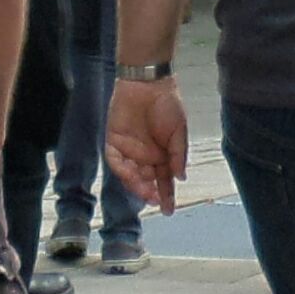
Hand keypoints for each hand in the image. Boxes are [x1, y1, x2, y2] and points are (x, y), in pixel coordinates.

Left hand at [108, 75, 191, 209]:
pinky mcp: (114, 140)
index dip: (166, 195)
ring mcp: (129, 149)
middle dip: (150, 192)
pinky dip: (122, 169)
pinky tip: (130, 174)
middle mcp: (145, 156)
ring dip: (136, 184)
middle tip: (155, 200)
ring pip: (130, 174)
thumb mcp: (179, 130)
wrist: (149, 82)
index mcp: (161, 155)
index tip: (168, 210)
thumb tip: (180, 178)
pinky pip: (115, 160)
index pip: (164, 180)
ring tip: (145, 190)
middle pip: (146, 181)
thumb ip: (178, 155)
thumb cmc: (168, 104)